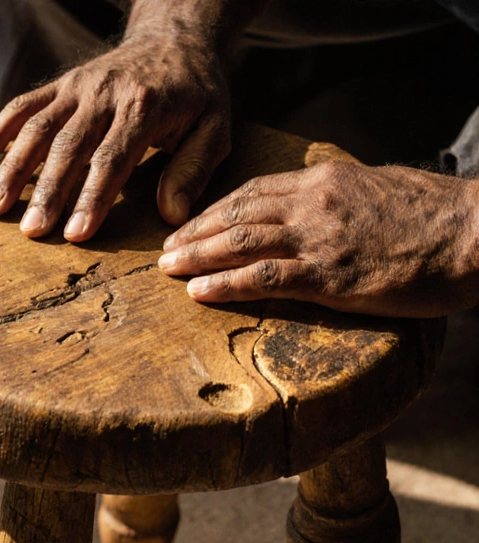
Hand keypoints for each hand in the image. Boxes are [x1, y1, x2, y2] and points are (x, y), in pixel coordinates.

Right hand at [0, 31, 230, 241]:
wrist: (175, 39)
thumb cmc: (197, 93)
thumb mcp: (215, 127)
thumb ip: (193, 169)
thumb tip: (172, 215)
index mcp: (145, 106)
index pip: (113, 158)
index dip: (92, 197)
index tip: (75, 234)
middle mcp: (105, 93)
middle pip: (68, 147)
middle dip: (47, 192)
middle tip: (31, 232)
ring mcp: (77, 86)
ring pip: (37, 128)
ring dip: (13, 169)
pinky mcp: (59, 84)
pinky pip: (21, 107)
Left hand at [158, 161, 478, 317]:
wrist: (475, 232)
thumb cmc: (434, 216)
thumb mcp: (376, 190)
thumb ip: (336, 199)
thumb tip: (308, 210)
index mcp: (324, 180)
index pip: (251, 191)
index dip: (213, 209)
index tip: (187, 225)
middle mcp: (313, 203)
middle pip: (235, 213)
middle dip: (193, 232)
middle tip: (164, 250)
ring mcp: (319, 238)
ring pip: (240, 242)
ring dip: (197, 256)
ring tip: (168, 270)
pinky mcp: (330, 275)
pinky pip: (265, 278)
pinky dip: (226, 285)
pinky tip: (199, 293)